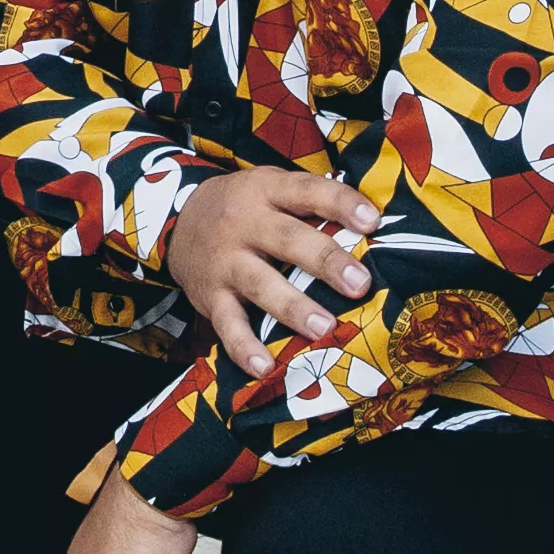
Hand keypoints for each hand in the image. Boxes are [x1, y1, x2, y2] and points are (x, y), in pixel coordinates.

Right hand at [163, 165, 370, 376]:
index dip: (340, 204)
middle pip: (288, 240)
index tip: (372, 221)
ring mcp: (225, 262)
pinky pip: (228, 325)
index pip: (308, 191)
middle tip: (359, 284)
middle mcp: (244, 223)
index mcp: (266, 190)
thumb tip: (374, 222)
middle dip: (326, 261)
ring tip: (324, 328)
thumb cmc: (244, 206)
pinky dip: (244, 348)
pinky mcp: (211, 297)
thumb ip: (311, 201)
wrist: (179, 221)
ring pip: (261, 285)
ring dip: (294, 308)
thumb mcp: (270, 187)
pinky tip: (265, 367)